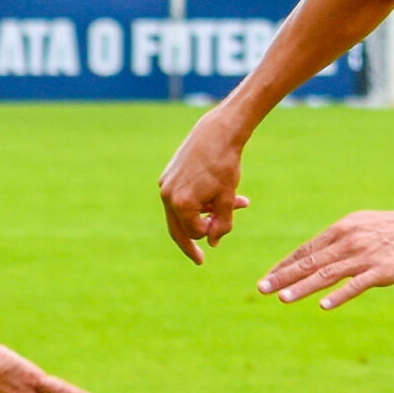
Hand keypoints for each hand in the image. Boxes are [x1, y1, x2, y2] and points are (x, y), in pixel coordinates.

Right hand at [158, 113, 250, 262]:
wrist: (217, 132)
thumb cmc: (225, 165)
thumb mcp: (228, 198)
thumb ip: (222, 225)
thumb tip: (213, 243)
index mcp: (181, 204)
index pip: (195, 233)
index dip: (212, 232)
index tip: (227, 222)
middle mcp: (168, 196)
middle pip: (178, 230)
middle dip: (192, 244)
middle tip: (200, 261)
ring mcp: (165, 185)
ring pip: (180, 213)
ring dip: (201, 215)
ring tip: (226, 208)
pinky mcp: (168, 175)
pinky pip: (179, 198)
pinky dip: (195, 202)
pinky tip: (212, 194)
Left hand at [258, 207, 393, 309]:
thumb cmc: (391, 229)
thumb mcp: (359, 225)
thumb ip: (337, 239)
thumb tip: (315, 252)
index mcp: (341, 230)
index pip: (306, 250)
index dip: (284, 265)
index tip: (267, 277)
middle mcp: (347, 242)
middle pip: (309, 262)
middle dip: (283, 277)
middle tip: (262, 289)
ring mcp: (363, 257)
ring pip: (326, 274)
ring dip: (302, 287)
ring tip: (282, 298)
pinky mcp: (379, 272)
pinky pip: (355, 285)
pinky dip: (339, 295)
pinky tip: (323, 305)